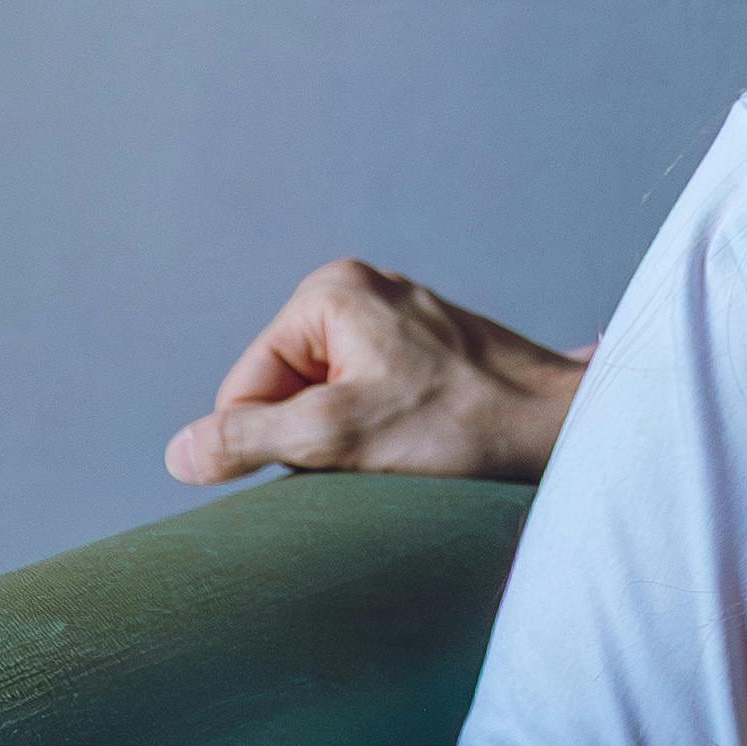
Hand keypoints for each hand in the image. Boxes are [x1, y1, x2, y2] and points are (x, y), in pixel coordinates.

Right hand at [169, 257, 584, 484]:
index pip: (245, 390)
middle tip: (382, 450)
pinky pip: (372, 400)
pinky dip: (386, 433)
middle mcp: (361, 290)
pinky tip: (428, 440)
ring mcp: (398, 318)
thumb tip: (179, 455)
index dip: (275, 443)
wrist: (567, 430)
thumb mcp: (340, 438)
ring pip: (329, 403)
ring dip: (353, 441)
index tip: (341, 455)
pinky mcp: (429, 349)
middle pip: (286, 393)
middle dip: (317, 439)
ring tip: (411, 445)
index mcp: (329, 291)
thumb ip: (249, 441)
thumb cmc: (464, 428)